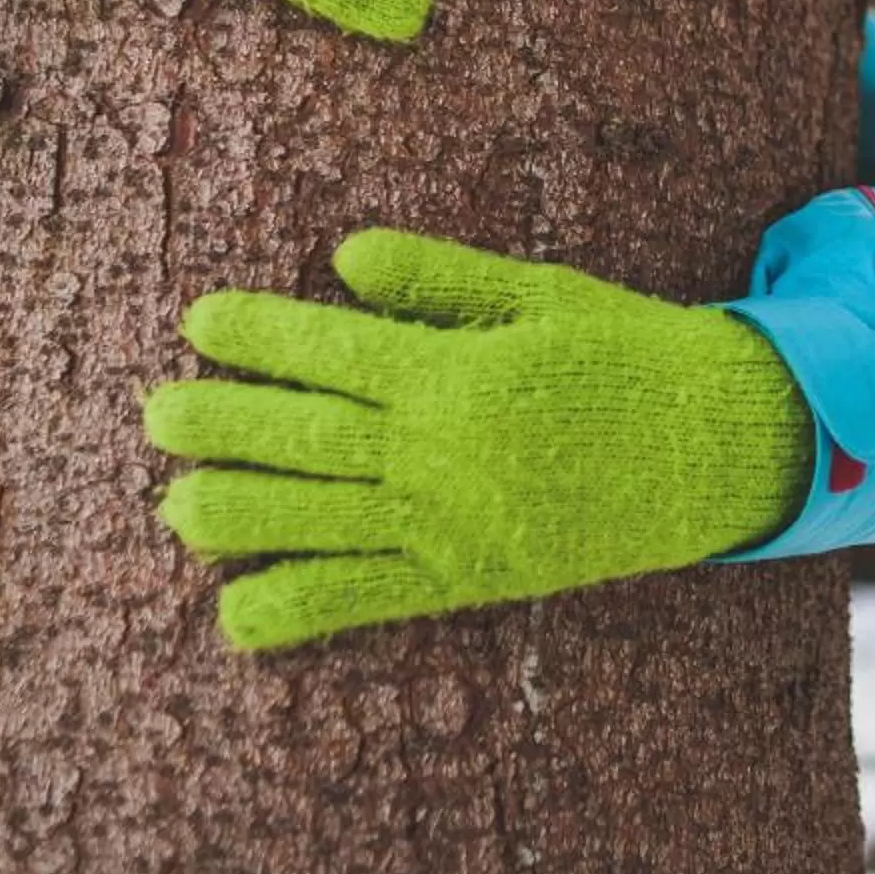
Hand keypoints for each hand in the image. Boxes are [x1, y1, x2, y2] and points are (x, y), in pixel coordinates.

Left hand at [147, 230, 812, 649]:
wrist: (718, 445)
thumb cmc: (626, 352)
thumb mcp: (539, 293)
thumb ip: (439, 278)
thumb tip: (342, 257)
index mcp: (459, 372)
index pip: (334, 351)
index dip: (260, 336)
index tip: (198, 321)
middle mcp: (445, 453)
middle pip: (308, 438)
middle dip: (224, 424)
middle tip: (156, 412)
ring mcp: (454, 524)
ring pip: (321, 523)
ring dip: (241, 515)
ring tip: (175, 506)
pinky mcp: (471, 579)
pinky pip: (370, 598)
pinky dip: (302, 611)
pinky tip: (240, 615)